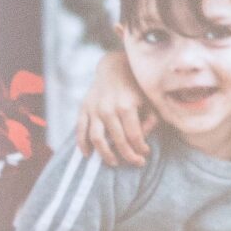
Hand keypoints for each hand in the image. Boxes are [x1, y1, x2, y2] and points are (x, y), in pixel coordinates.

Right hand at [73, 51, 157, 167]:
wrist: (114, 67)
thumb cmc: (135, 86)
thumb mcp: (149, 100)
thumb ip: (150, 120)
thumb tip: (142, 139)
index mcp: (126, 106)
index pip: (134, 136)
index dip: (141, 149)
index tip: (146, 154)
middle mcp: (108, 109)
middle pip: (118, 141)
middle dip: (128, 156)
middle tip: (136, 163)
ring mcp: (94, 109)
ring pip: (97, 139)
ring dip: (105, 155)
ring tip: (114, 163)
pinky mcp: (84, 108)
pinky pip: (80, 130)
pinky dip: (82, 144)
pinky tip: (88, 155)